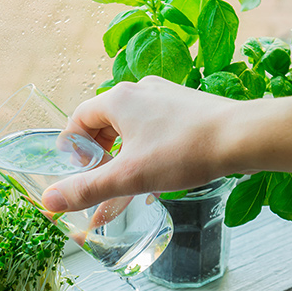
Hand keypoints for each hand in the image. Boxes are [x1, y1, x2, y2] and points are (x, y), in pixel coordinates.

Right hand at [41, 77, 240, 211]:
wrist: (242, 137)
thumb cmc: (185, 152)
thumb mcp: (129, 176)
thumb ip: (88, 189)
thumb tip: (50, 200)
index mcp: (119, 99)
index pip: (79, 119)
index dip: (73, 147)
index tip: (78, 172)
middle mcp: (141, 90)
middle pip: (105, 120)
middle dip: (100, 152)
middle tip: (104, 177)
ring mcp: (167, 95)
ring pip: (134, 124)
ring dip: (126, 151)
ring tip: (132, 179)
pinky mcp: (189, 106)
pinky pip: (158, 125)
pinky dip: (150, 147)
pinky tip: (163, 171)